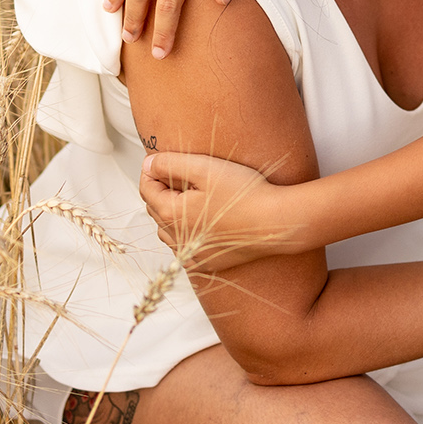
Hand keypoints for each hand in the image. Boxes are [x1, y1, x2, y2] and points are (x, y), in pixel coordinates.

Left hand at [139, 151, 302, 265]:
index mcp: (172, 214)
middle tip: (179, 174)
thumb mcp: (204, 168)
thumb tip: (147, 165)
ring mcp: (192, 254)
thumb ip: (170, 164)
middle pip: (155, 209)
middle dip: (161, 190)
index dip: (151, 171)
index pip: (146, 189)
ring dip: (170, 214)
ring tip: (189, 197)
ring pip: (167, 231)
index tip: (162, 161)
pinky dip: (184, 236)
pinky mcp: (208, 262)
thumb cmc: (244, 195)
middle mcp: (177, 238)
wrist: (276, 223)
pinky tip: (198, 225)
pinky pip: (184, 250)